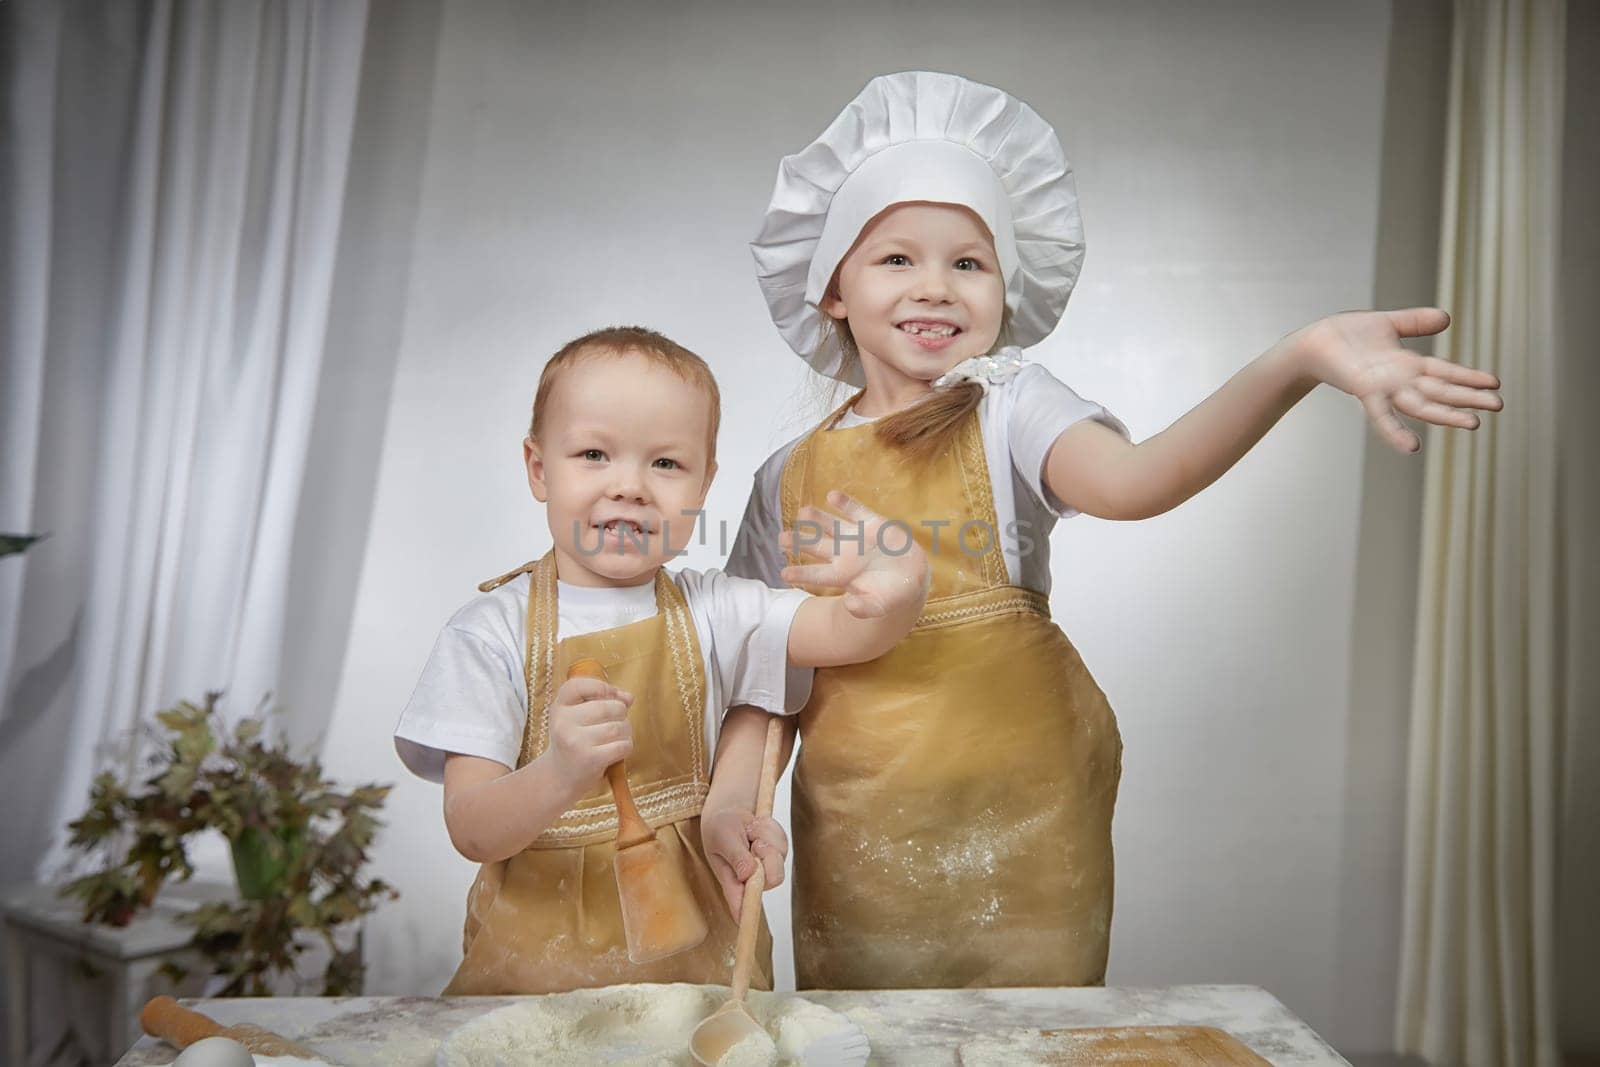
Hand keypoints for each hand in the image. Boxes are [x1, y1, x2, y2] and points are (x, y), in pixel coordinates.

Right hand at [545, 675, 632, 798]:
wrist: (559, 777)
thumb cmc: (574, 742)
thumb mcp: (577, 717)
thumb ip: (602, 701)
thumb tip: (628, 697)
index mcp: (559, 707)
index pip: (578, 685)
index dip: (601, 687)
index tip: (609, 696)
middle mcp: (563, 722)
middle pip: (610, 706)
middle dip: (620, 715)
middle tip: (612, 726)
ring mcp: (575, 741)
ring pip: (620, 726)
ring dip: (625, 733)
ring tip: (613, 740)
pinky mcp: (590, 759)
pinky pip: (623, 745)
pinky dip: (625, 748)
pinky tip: (615, 752)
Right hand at [701, 806, 787, 919]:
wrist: (731, 811)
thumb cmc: (721, 828)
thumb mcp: (722, 838)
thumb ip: (735, 856)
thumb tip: (748, 874)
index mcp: (732, 881)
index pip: (740, 904)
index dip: (745, 914)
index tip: (744, 923)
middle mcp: (751, 879)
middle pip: (773, 879)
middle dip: (766, 854)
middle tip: (751, 841)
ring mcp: (766, 867)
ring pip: (779, 857)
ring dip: (765, 837)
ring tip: (749, 831)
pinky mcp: (777, 854)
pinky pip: (782, 843)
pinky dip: (770, 830)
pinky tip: (757, 828)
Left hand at [778, 490, 930, 618]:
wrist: (913, 577)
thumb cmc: (891, 595)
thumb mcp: (880, 605)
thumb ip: (865, 608)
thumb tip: (849, 606)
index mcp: (842, 576)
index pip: (817, 575)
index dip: (801, 573)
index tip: (783, 573)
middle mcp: (845, 554)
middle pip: (817, 547)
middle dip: (800, 542)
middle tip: (781, 538)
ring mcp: (857, 538)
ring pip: (832, 526)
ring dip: (817, 518)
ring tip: (803, 511)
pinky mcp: (872, 524)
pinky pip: (856, 511)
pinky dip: (845, 504)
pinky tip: (832, 496)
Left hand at [1292, 307, 1502, 452]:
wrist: (1314, 341)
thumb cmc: (1347, 334)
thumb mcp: (1388, 323)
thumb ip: (1415, 322)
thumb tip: (1447, 317)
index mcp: (1408, 365)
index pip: (1446, 372)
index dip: (1470, 377)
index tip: (1496, 383)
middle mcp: (1401, 380)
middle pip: (1441, 390)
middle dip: (1469, 398)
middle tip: (1499, 405)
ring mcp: (1384, 388)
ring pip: (1421, 405)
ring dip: (1446, 415)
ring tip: (1474, 424)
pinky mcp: (1365, 392)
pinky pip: (1382, 416)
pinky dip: (1395, 431)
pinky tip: (1411, 447)